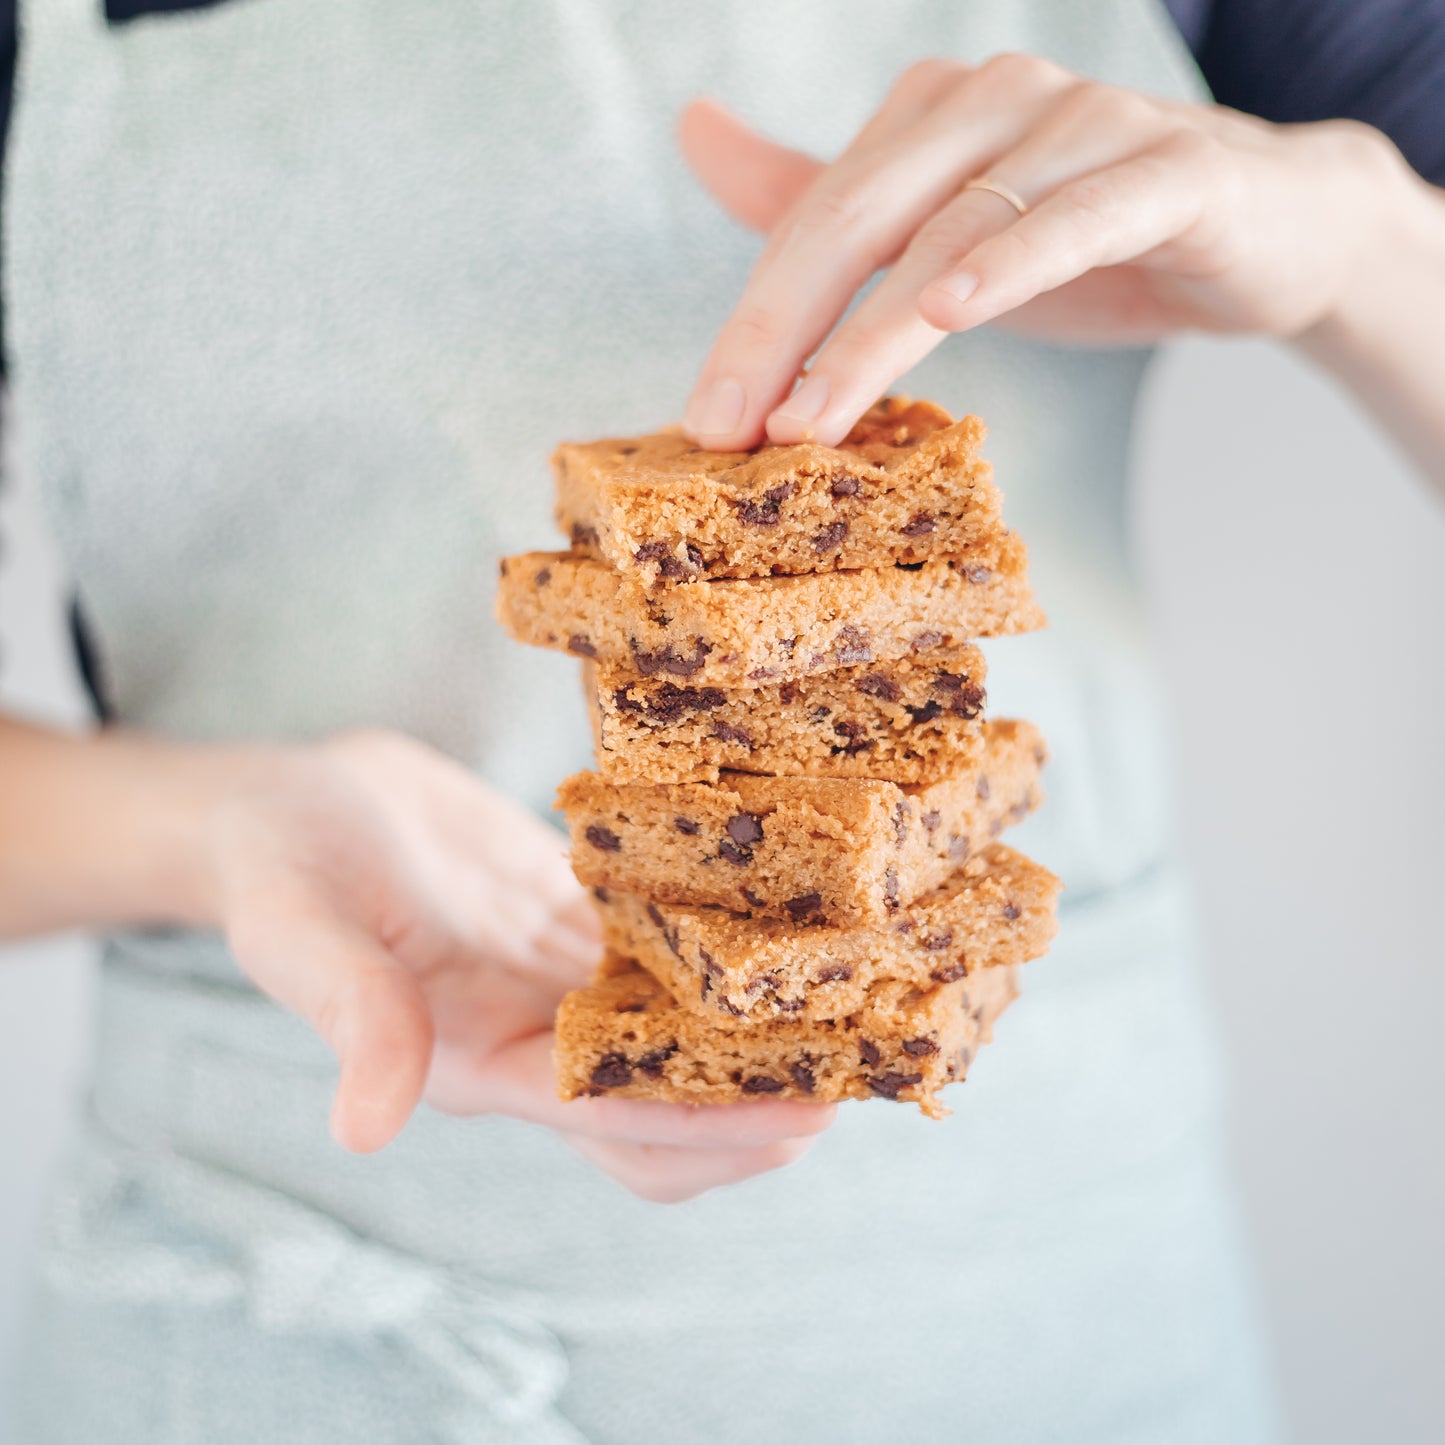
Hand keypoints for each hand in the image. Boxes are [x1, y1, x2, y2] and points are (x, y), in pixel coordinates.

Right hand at [205, 730, 832, 1198]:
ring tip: (851, 1009)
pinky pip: (667, 956)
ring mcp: (561, 985)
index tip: (801, 1116)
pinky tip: (791, 921)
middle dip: (755, 1108)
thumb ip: (348, 1015)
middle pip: (663, 1111)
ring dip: (756, 1041)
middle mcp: (533, 1039)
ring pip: (678, 1039)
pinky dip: (725, 956)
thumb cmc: (284, 861)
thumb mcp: (299, 927)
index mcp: (475, 1061)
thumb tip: (365, 1129)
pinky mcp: (580, 925)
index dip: (705, 1123)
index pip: (608, 1118)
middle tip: (855, 1075)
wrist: (295, 803)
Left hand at [680, 54, 1409, 449]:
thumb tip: (694, 130)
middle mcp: (995, 101)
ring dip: (874, 331)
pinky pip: (1077, 215)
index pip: (814, 224)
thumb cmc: (1086, 239)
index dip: (753, 323)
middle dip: (780, 330)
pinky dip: (1012, 259)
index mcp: (930, 116)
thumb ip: (823, 198)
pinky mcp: (1172, 171)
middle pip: (858, 218)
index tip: (705, 423)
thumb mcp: (939, 234)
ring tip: (810, 417)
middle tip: (728, 428)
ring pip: (953, 230)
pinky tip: (951, 308)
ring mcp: (1085, 125)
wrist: (1270, 230)